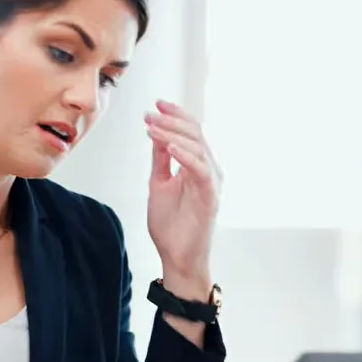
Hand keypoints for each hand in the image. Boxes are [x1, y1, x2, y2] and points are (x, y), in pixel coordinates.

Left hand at [145, 100, 221, 292]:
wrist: (176, 256)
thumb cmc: (171, 225)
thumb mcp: (159, 183)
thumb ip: (161, 159)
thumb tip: (157, 133)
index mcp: (196, 165)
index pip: (190, 132)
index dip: (175, 116)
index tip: (156, 105)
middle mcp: (207, 169)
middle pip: (195, 134)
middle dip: (172, 120)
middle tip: (151, 113)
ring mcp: (210, 181)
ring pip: (197, 147)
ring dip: (173, 134)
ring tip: (153, 126)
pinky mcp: (210, 195)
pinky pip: (200, 169)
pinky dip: (185, 155)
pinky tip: (169, 146)